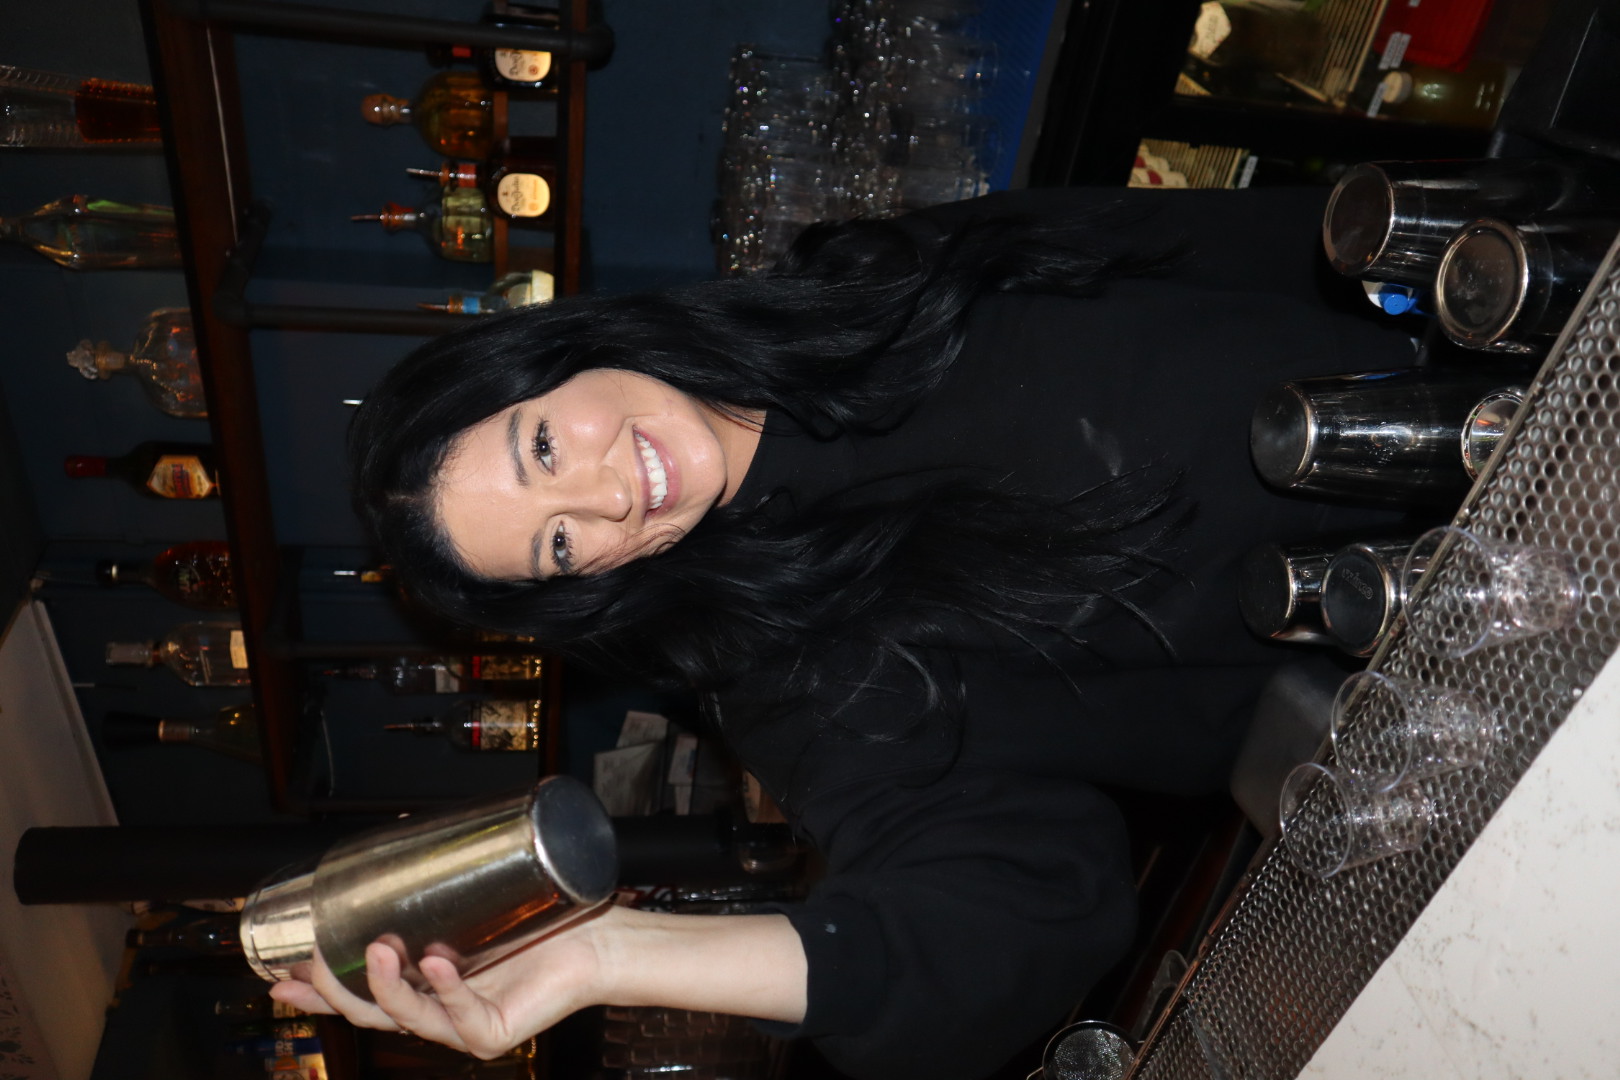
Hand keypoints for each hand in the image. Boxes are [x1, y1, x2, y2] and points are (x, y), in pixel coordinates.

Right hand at [268, 909, 607, 1058]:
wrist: (598, 941)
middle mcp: (438, 1013)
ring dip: (384, 986)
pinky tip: (435, 964)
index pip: (361, 995)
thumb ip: (435, 880)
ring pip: (407, 1017)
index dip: (318, 990)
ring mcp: (463, 1028)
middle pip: (370, 1013)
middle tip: (311, 957)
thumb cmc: (543, 920)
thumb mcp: (474, 899)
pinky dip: (446, 988)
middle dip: (334, 990)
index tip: (280, 974)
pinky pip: (462, 1014)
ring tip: (376, 949)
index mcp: (426, 987)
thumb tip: (396, 827)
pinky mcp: (492, 1033)